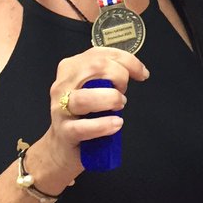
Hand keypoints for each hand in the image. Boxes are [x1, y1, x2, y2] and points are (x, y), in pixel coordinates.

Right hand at [28, 47, 149, 187]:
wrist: (62, 148)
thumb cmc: (83, 116)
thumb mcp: (94, 89)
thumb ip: (108, 76)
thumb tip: (137, 70)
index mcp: (71, 68)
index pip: (99, 54)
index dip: (126, 60)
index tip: (142, 73)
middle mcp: (63, 85)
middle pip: (93, 68)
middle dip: (119, 77)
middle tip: (124, 93)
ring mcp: (60, 108)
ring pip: (84, 98)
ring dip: (110, 99)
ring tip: (120, 105)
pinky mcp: (64, 132)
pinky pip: (82, 127)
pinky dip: (103, 125)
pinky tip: (116, 124)